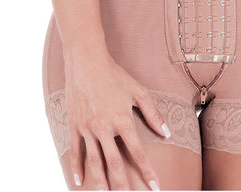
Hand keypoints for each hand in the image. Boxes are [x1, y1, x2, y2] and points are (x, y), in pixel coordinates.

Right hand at [64, 55, 169, 189]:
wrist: (86, 62)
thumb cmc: (114, 75)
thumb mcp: (137, 91)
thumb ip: (152, 113)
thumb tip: (166, 132)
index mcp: (122, 120)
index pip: (137, 152)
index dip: (147, 171)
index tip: (155, 187)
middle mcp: (104, 127)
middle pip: (115, 163)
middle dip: (123, 185)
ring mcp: (88, 128)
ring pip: (94, 162)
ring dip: (100, 182)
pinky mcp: (75, 125)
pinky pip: (76, 151)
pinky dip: (76, 167)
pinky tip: (79, 182)